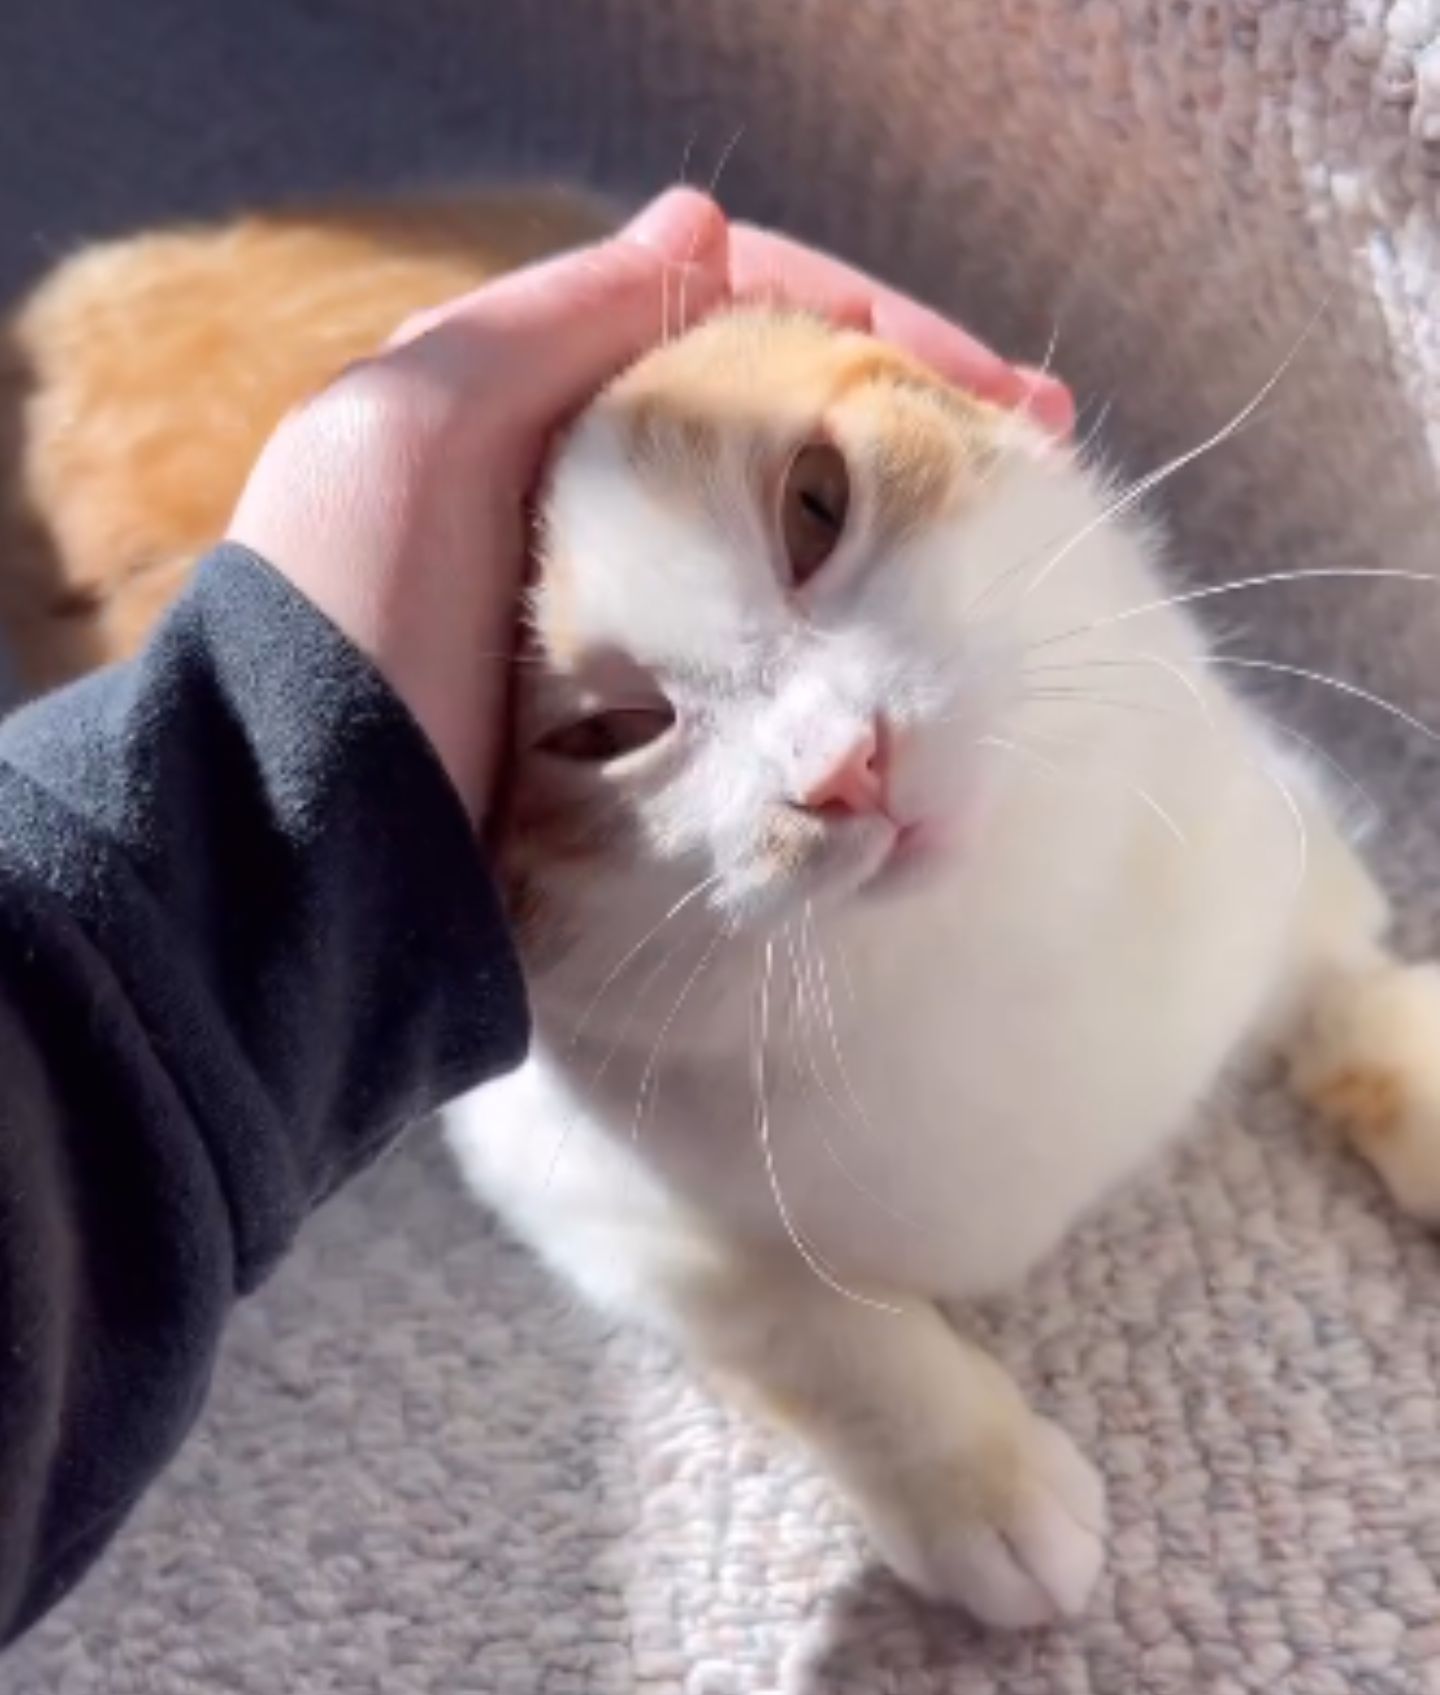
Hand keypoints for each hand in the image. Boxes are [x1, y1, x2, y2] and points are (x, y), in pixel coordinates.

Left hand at [228, 190, 1071, 824]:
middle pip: (782, 435)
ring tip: (999, 566)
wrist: (295, 859)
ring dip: (893, 553)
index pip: (739, 324)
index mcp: (538, 406)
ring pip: (783, 556)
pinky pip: (760, 671)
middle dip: (912, 438)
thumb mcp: (411, 428)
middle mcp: (584, 500)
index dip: (881, 334)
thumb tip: (699, 224)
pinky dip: (837, 665)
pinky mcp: (636, 734)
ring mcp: (619, 622)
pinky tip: (907, 669)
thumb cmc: (339, 622)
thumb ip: (554, 321)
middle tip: (1035, 470)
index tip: (1006, 398)